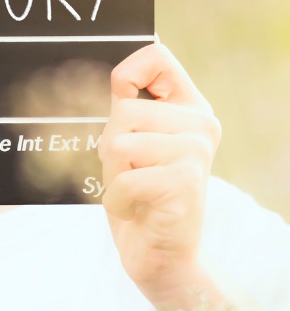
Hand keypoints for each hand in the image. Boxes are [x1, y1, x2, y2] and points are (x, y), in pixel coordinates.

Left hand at [98, 42, 221, 308]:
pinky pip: (124, 177)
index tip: (121, 99)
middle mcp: (200, 125)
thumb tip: (114, 71)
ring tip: (137, 191)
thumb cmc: (138, 194)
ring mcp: (197, 150)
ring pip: (118, 142)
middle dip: (111, 147)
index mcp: (189, 108)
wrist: (160, 254)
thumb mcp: (128, 142)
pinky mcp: (185, 180)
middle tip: (133, 173)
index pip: (157, 56)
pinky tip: (140, 209)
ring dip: (114, 174)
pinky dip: (119, 199)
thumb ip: (125, 104)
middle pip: (123, 108)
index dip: (126, 73)